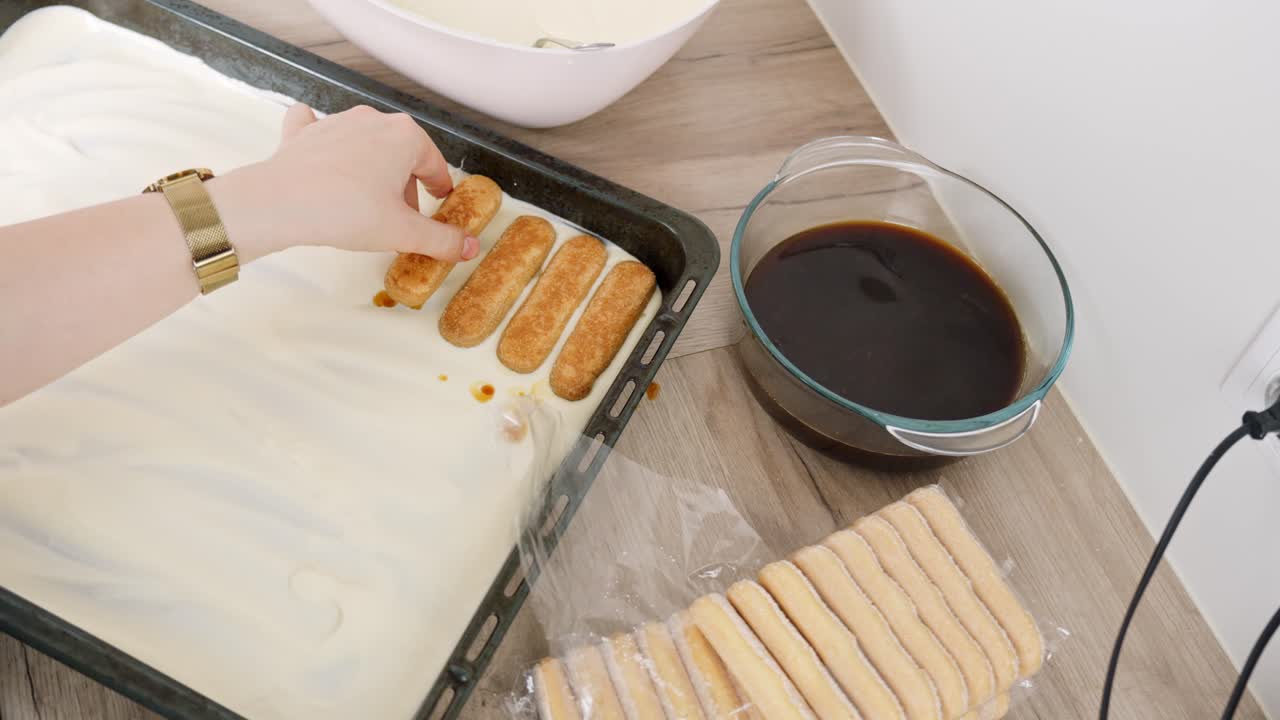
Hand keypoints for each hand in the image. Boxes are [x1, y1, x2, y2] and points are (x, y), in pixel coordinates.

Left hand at [208, 103, 479, 262]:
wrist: (281, 203)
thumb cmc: (345, 211)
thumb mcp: (403, 233)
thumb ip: (442, 240)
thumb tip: (470, 248)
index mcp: (406, 137)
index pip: (435, 166)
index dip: (440, 191)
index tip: (440, 204)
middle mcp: (375, 120)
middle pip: (402, 155)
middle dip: (405, 186)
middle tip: (401, 219)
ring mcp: (338, 122)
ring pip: (366, 144)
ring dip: (372, 170)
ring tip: (366, 204)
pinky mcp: (305, 132)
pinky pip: (319, 127)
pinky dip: (324, 139)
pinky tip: (322, 150)